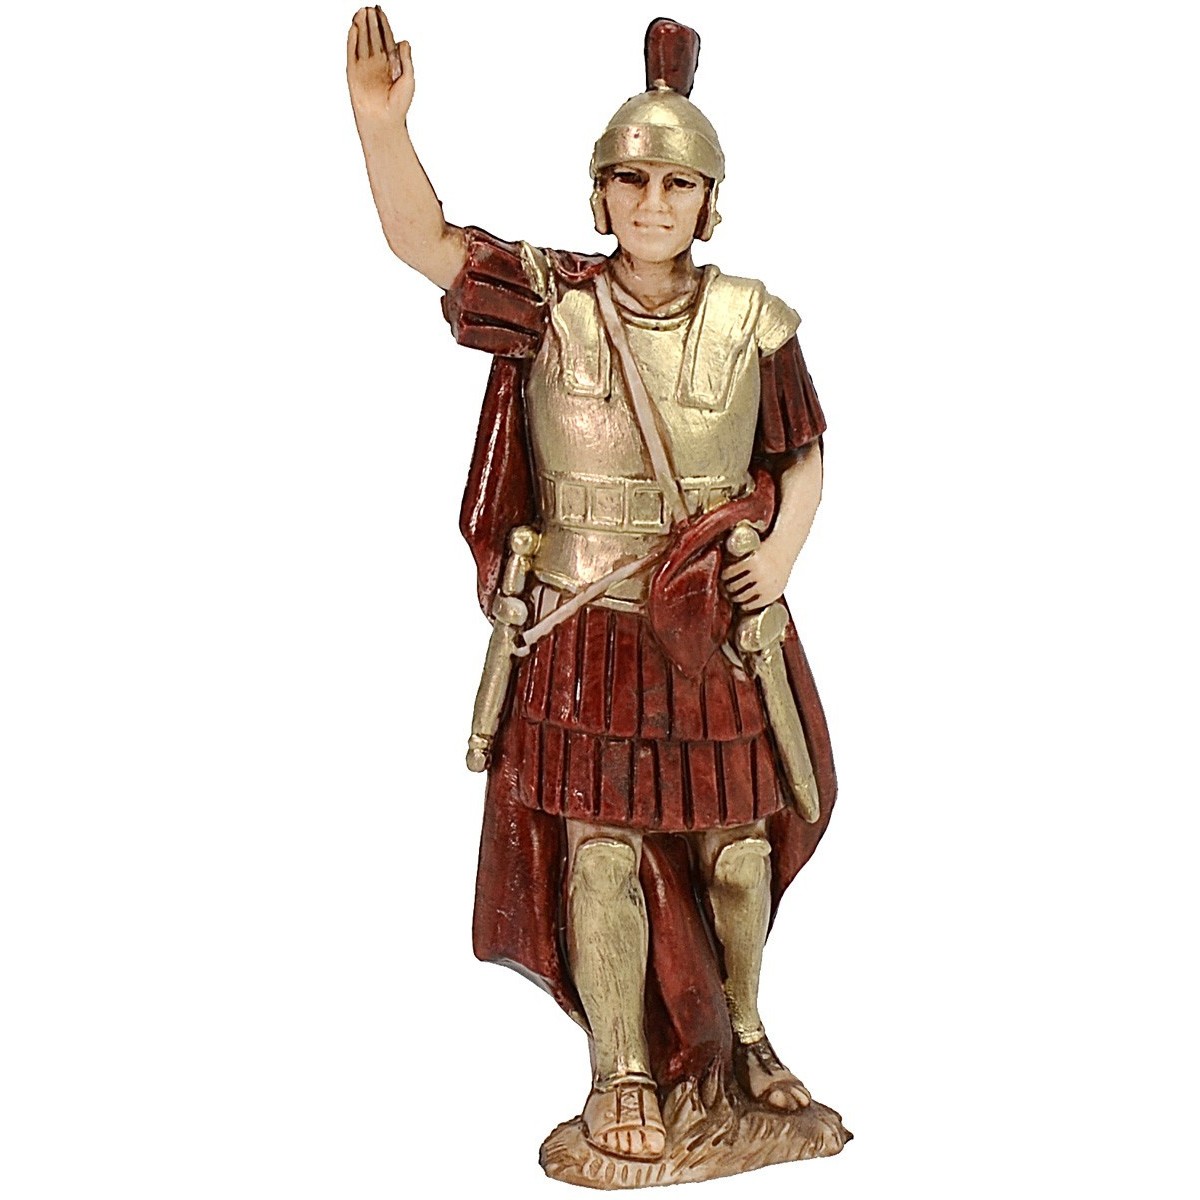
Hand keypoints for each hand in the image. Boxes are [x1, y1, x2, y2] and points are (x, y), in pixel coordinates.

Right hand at [347, 7, 413, 126]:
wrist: (384, 120)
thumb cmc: (398, 105)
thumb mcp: (409, 79)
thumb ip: (406, 59)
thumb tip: (404, 40)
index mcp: (391, 64)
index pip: (386, 39)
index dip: (383, 25)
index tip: (380, 11)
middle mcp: (377, 63)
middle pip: (373, 37)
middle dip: (371, 23)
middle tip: (369, 9)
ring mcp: (364, 67)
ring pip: (362, 41)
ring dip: (361, 27)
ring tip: (361, 12)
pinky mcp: (353, 72)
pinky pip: (352, 52)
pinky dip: (352, 40)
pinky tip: (353, 27)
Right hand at [721, 537, 794, 610]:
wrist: (786, 544)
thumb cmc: (780, 566)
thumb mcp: (777, 586)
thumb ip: (765, 597)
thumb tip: (745, 608)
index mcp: (772, 594)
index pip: (749, 606)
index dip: (741, 604)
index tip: (736, 602)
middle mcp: (766, 585)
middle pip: (740, 596)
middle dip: (732, 595)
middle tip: (727, 592)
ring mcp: (758, 572)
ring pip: (734, 585)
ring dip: (727, 586)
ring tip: (725, 584)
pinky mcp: (751, 561)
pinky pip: (732, 572)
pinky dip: (726, 574)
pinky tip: (725, 574)